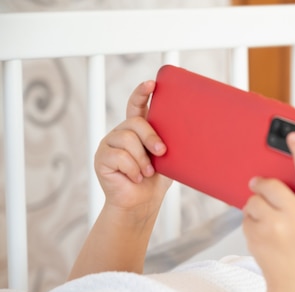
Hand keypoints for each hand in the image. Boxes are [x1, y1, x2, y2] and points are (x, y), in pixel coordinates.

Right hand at [94, 81, 171, 213]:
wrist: (142, 203)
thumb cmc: (156, 180)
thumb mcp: (168, 158)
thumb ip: (171, 142)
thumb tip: (193, 131)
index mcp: (137, 130)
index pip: (136, 105)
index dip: (142, 93)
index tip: (152, 84)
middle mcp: (121, 133)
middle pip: (135, 123)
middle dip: (151, 137)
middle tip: (162, 152)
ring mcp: (109, 145)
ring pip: (127, 140)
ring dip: (142, 159)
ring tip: (147, 172)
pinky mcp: (101, 158)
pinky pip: (118, 156)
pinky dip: (133, 169)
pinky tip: (136, 177)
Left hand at [242, 133, 294, 288]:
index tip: (291, 135)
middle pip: (269, 184)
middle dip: (262, 184)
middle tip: (259, 185)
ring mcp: (274, 228)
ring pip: (253, 201)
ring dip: (256, 206)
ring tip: (269, 220)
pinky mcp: (256, 238)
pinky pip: (246, 218)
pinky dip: (252, 222)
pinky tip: (265, 235)